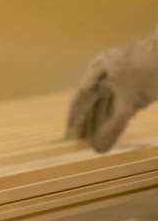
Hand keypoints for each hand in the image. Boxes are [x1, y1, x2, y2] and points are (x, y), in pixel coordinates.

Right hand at [66, 30, 157, 151]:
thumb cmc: (149, 71)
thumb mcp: (129, 102)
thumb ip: (113, 126)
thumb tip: (97, 149)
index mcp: (97, 72)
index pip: (79, 100)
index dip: (74, 120)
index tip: (70, 139)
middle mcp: (104, 72)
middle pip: (91, 102)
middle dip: (88, 123)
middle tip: (83, 144)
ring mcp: (120, 75)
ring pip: (107, 103)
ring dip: (102, 121)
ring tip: (97, 140)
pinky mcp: (135, 81)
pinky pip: (120, 101)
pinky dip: (116, 115)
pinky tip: (113, 128)